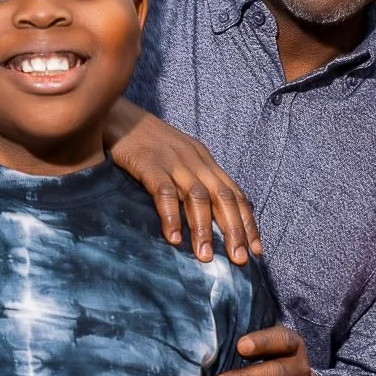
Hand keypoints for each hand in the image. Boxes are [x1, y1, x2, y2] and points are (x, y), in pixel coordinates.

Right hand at [106, 101, 262, 263]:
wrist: (119, 115)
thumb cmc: (150, 144)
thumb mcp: (181, 160)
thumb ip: (194, 184)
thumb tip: (209, 221)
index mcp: (206, 163)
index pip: (235, 195)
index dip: (247, 223)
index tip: (256, 250)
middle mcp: (196, 162)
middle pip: (223, 198)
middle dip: (234, 230)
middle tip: (239, 260)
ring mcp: (173, 162)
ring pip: (197, 197)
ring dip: (204, 229)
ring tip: (206, 257)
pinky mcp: (149, 164)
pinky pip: (164, 192)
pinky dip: (171, 216)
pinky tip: (174, 238)